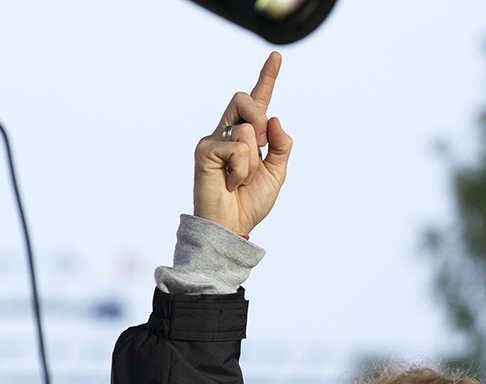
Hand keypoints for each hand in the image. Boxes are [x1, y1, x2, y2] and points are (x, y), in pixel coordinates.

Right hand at [193, 52, 293, 235]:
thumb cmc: (250, 201)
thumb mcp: (277, 173)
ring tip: (242, 178)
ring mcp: (213, 139)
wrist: (232, 225)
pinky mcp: (204, 150)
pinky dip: (243, 169)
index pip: (258, 102)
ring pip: (246, 128)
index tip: (277, 56)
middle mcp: (227, 132)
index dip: (267, 78)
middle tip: (261, 147)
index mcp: (247, 136)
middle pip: (246, 99)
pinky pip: (237, 148)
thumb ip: (281, 146)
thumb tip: (276, 119)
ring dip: (254, 158)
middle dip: (260, 119)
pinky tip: (232, 183)